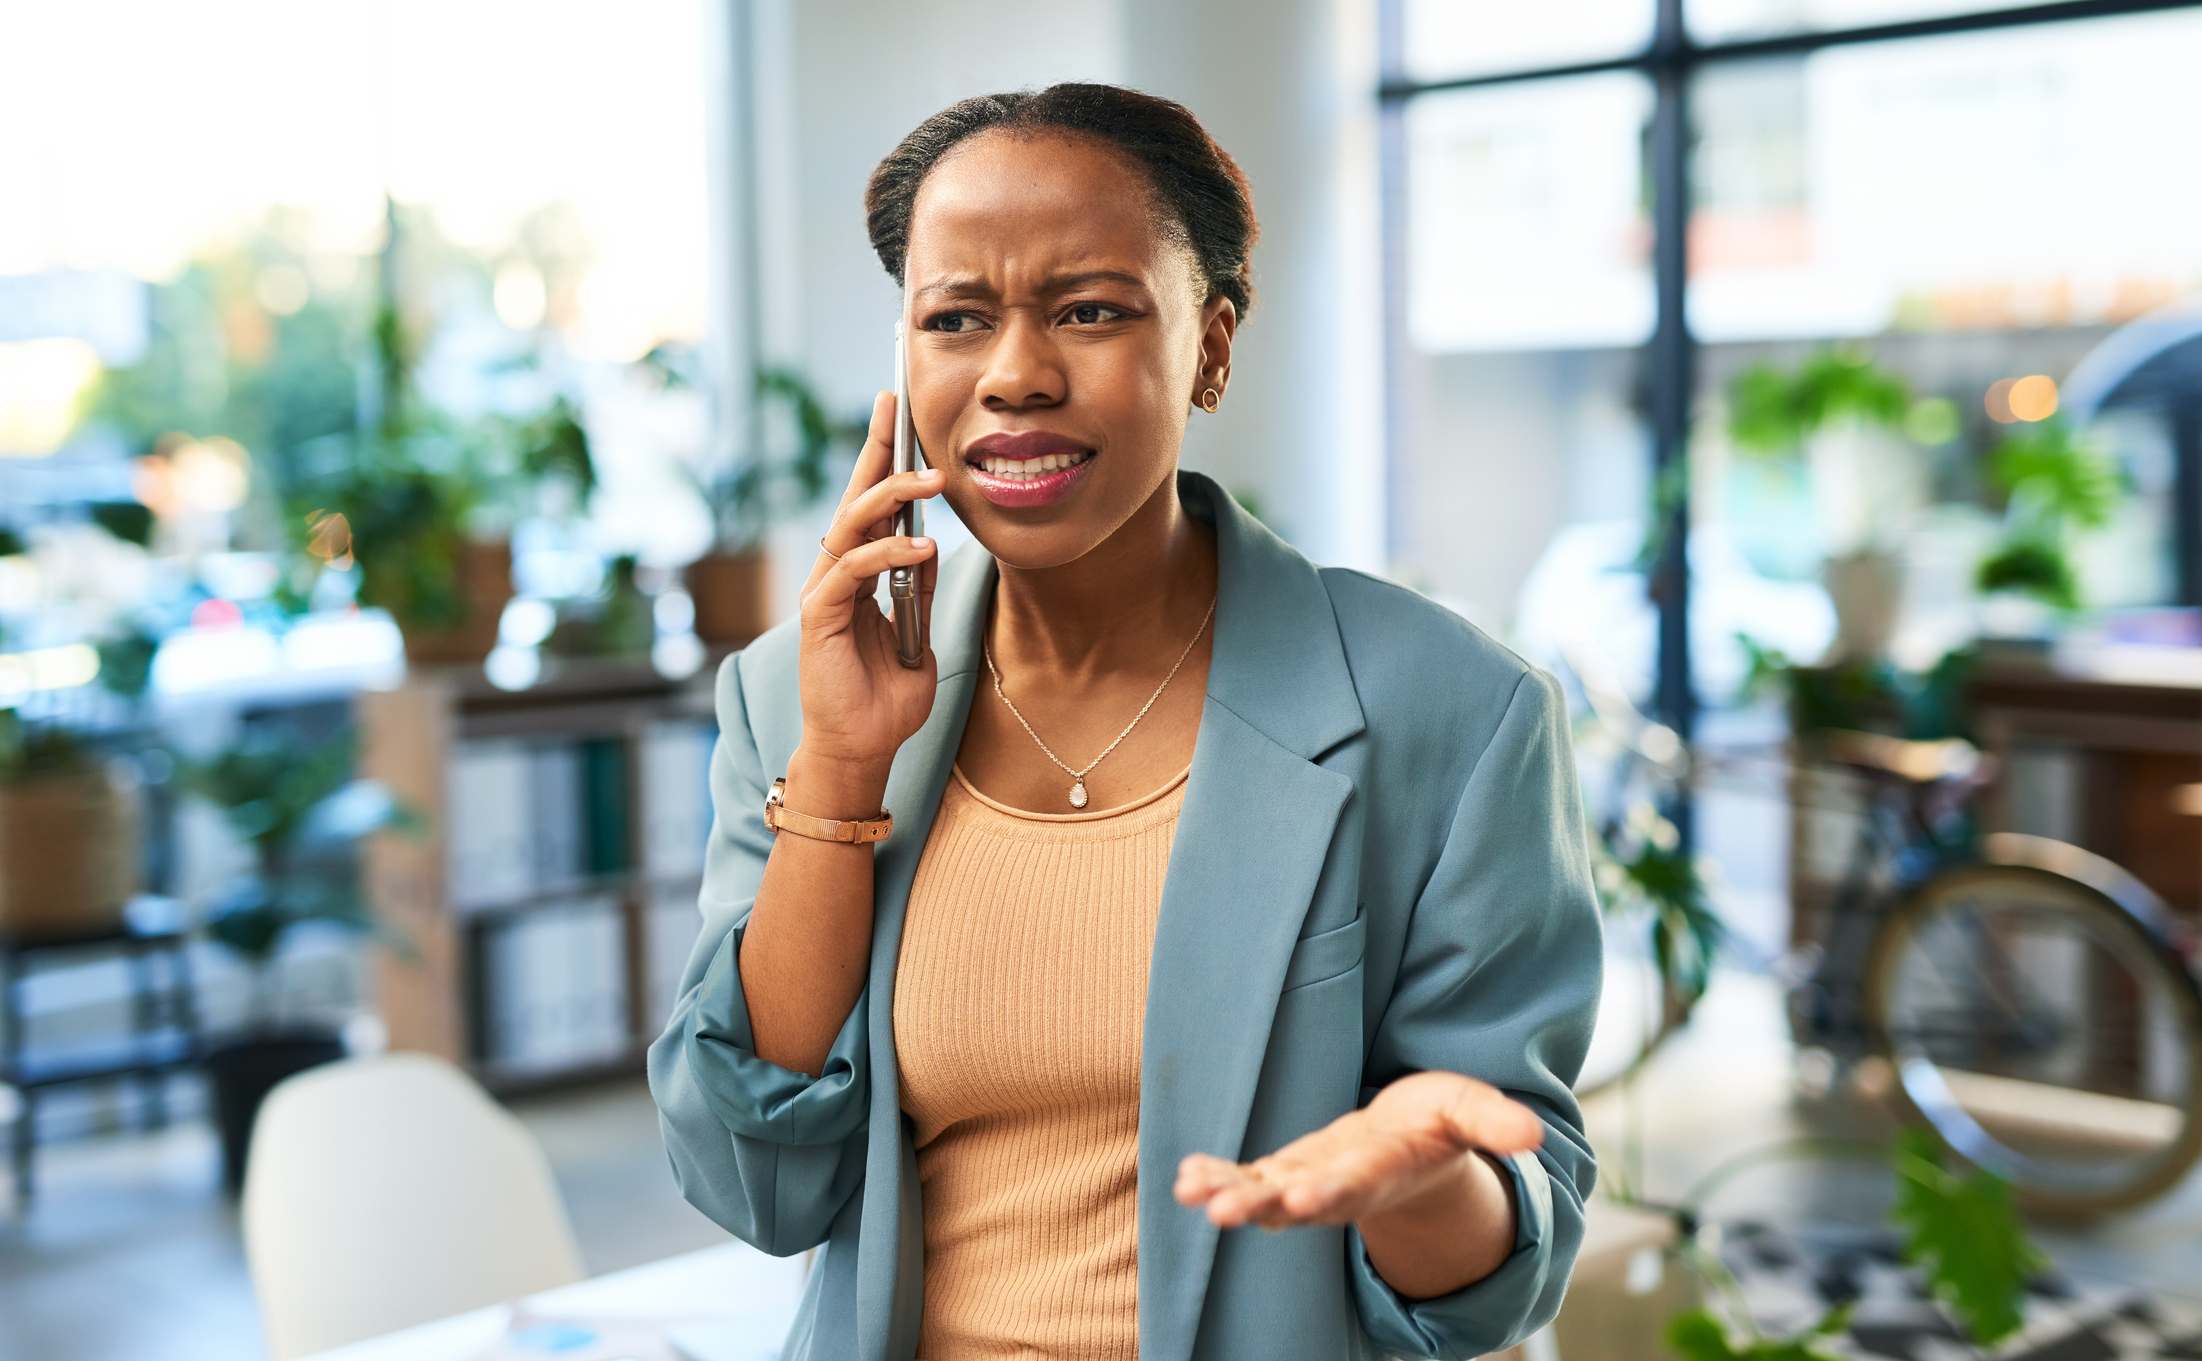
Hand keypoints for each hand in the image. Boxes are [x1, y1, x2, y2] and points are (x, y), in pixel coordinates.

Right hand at [793, 391, 943, 797]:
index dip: (881, 457)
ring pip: (850, 525)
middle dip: (875, 449)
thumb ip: (917, 589)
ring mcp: (822, 592)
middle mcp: (833, 574)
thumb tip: (929, 544)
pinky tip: (919, 547)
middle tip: (897, 407)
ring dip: (892, 497)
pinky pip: (852, 571)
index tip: (897, 412)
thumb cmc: (886, 697)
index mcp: (856, 573)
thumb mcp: (918, 632)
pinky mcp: (817, 617)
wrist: (861, 748)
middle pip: (852, 497)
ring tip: (933, 480)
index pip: (869, 504)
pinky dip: (886, 554)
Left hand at [1173, 1072, 1541, 1295]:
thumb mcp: (1472, 1112)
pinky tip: (1184, 1178)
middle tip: (1223, 1212)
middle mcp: (1341, 1185)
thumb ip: (1494, 1124)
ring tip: (1190, 1193)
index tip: (1304, 1198)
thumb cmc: (1441, 1124)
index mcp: (1385, 1170)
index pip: (1356, 1184)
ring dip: (1227, 1196)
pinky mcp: (1286, 1172)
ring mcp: (1309, 1182)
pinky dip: (1217, 1178)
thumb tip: (1534, 1135)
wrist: (1414, 1143)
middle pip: (1298, 1202)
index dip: (1331, 1190)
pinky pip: (1248, 1180)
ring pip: (1264, 1198)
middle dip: (1261, 1207)